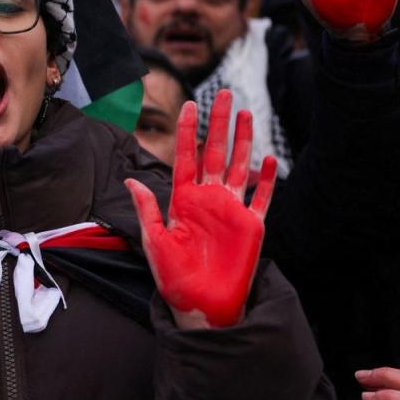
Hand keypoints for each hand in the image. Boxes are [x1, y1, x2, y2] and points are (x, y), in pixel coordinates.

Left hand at [127, 90, 276, 329]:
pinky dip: (266, 180)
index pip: (187, 157)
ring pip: (239, 166)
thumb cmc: (173, 276)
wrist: (201, 305)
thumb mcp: (155, 241)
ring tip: (245, 113)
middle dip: (220, 124)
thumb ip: (147, 209)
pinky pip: (262, 198)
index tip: (190, 105)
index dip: (189, 131)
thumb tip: (131, 179)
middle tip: (225, 94)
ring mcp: (232, 210)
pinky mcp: (252, 226)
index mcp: (183, 199)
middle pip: (215, 152)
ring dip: (243, 141)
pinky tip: (268, 160)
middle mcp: (209, 199)